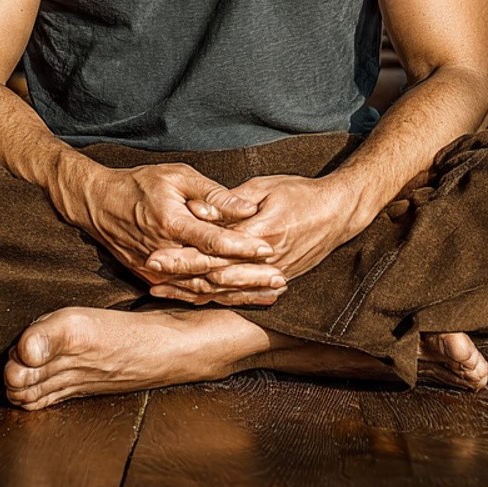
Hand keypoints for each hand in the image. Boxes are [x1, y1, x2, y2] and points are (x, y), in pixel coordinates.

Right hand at [62, 161, 285, 303]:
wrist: (99, 205)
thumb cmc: (141, 183)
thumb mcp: (178, 176)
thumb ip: (212, 193)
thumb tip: (245, 208)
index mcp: (171, 224)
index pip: (213, 241)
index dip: (243, 247)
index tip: (270, 250)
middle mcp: (164, 254)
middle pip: (213, 272)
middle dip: (249, 278)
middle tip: (281, 280)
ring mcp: (157, 273)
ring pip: (204, 290)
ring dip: (238, 293)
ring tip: (270, 294)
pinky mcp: (153, 280)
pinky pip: (190, 294)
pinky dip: (217, 298)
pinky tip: (240, 300)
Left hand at [145, 173, 362, 302]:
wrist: (337, 212)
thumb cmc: (300, 193)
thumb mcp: (264, 187)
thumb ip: (230, 203)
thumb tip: (200, 211)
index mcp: (259, 235)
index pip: (213, 250)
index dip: (182, 255)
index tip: (155, 255)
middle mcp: (263, 262)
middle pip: (213, 275)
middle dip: (179, 276)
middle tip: (149, 273)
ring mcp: (269, 275)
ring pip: (223, 291)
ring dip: (190, 291)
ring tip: (160, 290)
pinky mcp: (274, 281)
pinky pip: (239, 295)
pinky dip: (214, 299)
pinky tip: (192, 299)